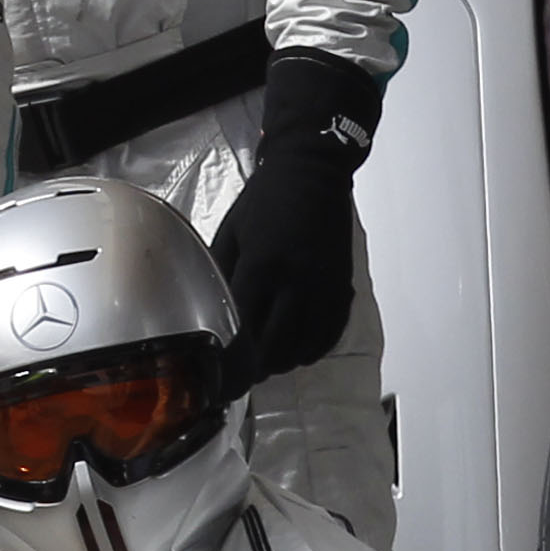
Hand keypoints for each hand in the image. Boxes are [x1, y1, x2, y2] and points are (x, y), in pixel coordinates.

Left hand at [204, 55, 383, 383]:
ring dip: (285, 362)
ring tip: (269, 363)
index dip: (232, 360)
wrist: (312, 172)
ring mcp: (324, 286)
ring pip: (306, 346)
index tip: (221, 378)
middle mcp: (295, 282)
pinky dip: (314, 350)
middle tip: (244, 375)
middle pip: (277, 347)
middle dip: (258, 368)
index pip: (244, 330)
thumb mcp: (230, 232)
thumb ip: (220, 274)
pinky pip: (331, 332)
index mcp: (261, 267)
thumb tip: (207, 313)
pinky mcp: (342, 286)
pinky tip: (298, 351)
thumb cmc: (263, 201)